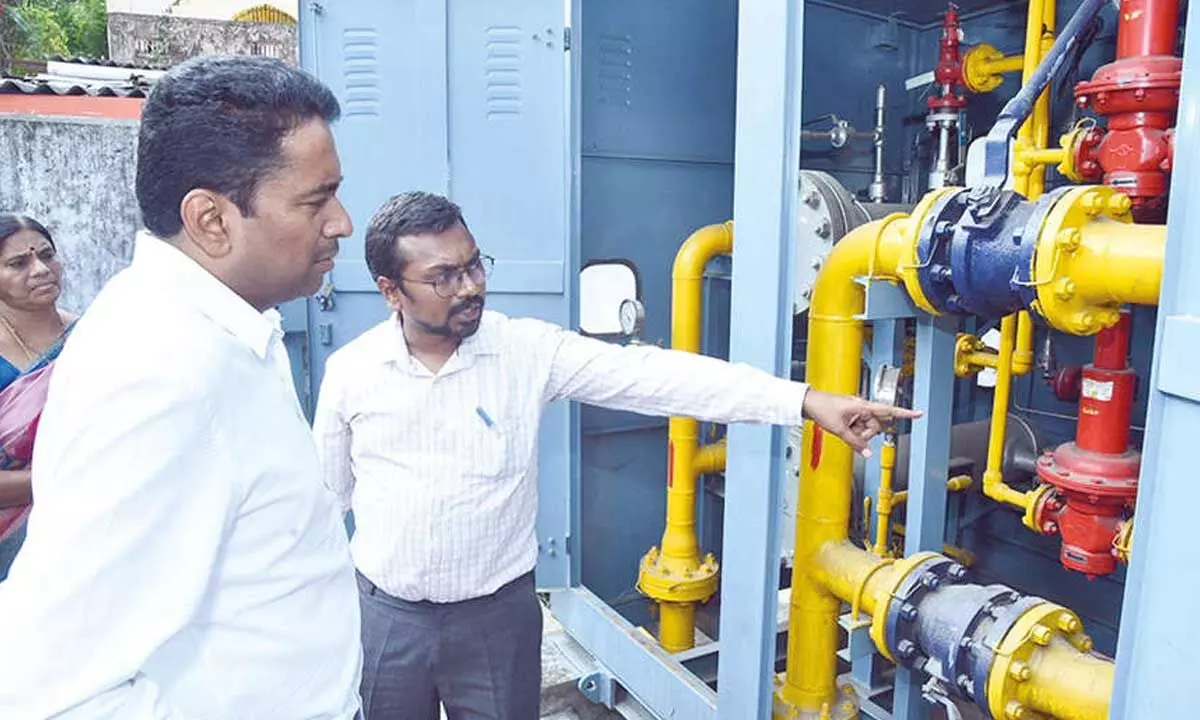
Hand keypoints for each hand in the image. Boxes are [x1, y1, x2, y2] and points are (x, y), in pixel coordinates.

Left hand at [801, 389, 922, 457]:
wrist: (808, 403)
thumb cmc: (822, 409)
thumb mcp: (840, 430)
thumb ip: (856, 443)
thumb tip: (869, 453)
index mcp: (863, 406)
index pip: (888, 411)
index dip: (905, 414)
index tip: (919, 414)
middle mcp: (862, 407)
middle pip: (876, 425)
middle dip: (865, 433)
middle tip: (850, 432)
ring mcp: (856, 411)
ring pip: (866, 428)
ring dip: (857, 433)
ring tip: (843, 428)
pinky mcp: (851, 415)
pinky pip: (858, 427)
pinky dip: (852, 431)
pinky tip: (842, 428)